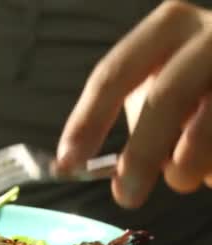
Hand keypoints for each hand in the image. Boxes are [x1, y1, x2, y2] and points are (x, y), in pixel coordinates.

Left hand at [56, 1, 211, 207]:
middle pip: (167, 96)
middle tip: (126, 196)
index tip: (66, 164)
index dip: (87, 121)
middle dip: (141, 153)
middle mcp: (210, 33)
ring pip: (211, 123)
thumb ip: (137, 118)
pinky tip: (209, 172)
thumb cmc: (197, 84)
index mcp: (167, 27)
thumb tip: (103, 172)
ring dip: (188, 164)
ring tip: (179, 180)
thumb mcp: (161, 85)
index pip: (113, 74)